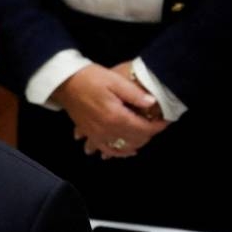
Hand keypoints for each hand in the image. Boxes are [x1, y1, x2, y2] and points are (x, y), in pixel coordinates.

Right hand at [50, 64, 167, 158]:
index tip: (166, 121)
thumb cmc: (90, 78)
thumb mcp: (114, 80)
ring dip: (135, 144)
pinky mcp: (90, 135)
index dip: (158, 126)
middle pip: (135, 140)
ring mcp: (97, 135)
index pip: (143, 129)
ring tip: (143, 137)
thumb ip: (134, 93)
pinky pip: (105, 149)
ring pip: (121, 148)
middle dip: (148, 135)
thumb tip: (152, 103)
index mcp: (115, 116)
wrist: (65, 83)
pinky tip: (124, 150)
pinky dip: (116, 152)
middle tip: (156, 125)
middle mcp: (107, 130)